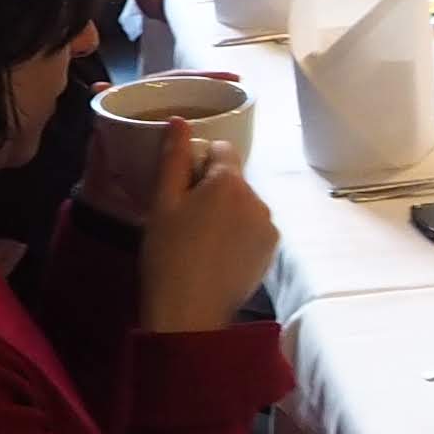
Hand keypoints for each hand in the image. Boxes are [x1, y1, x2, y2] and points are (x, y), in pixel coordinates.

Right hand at [132, 129, 278, 332]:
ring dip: (227, 210)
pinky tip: (217, 254)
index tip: (182, 188)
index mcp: (228, 181)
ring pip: (245, 202)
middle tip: (186, 219)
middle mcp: (257, 197)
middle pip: (234, 177)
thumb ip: (173, 158)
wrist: (189, 313)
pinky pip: (254, 226)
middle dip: (213, 188)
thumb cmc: (168, 255)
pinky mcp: (271, 249)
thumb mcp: (162, 203)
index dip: (198, 162)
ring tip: (201, 240)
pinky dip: (239, 232)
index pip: (221, 148)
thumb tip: (179, 120)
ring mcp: (268, 225)